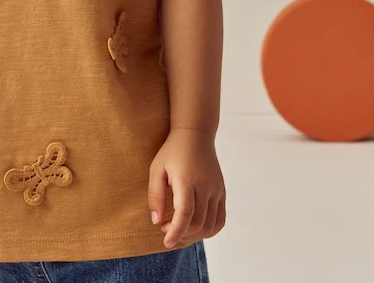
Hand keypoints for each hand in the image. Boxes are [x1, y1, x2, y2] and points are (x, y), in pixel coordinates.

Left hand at [148, 128, 225, 248]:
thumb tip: (157, 221)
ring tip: (179, 230)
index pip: (185, 214)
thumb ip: (155, 196)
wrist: (195, 134)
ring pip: (210, 225)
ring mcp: (216, 190)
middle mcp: (205, 186)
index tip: (166, 241)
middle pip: (197, 223)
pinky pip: (220, 220)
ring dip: (194, 236)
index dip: (176, 232)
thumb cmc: (172, 151)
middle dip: (180, 234)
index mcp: (187, 180)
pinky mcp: (222, 192)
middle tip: (165, 228)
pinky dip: (209, 230)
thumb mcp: (156, 169)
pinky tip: (195, 228)